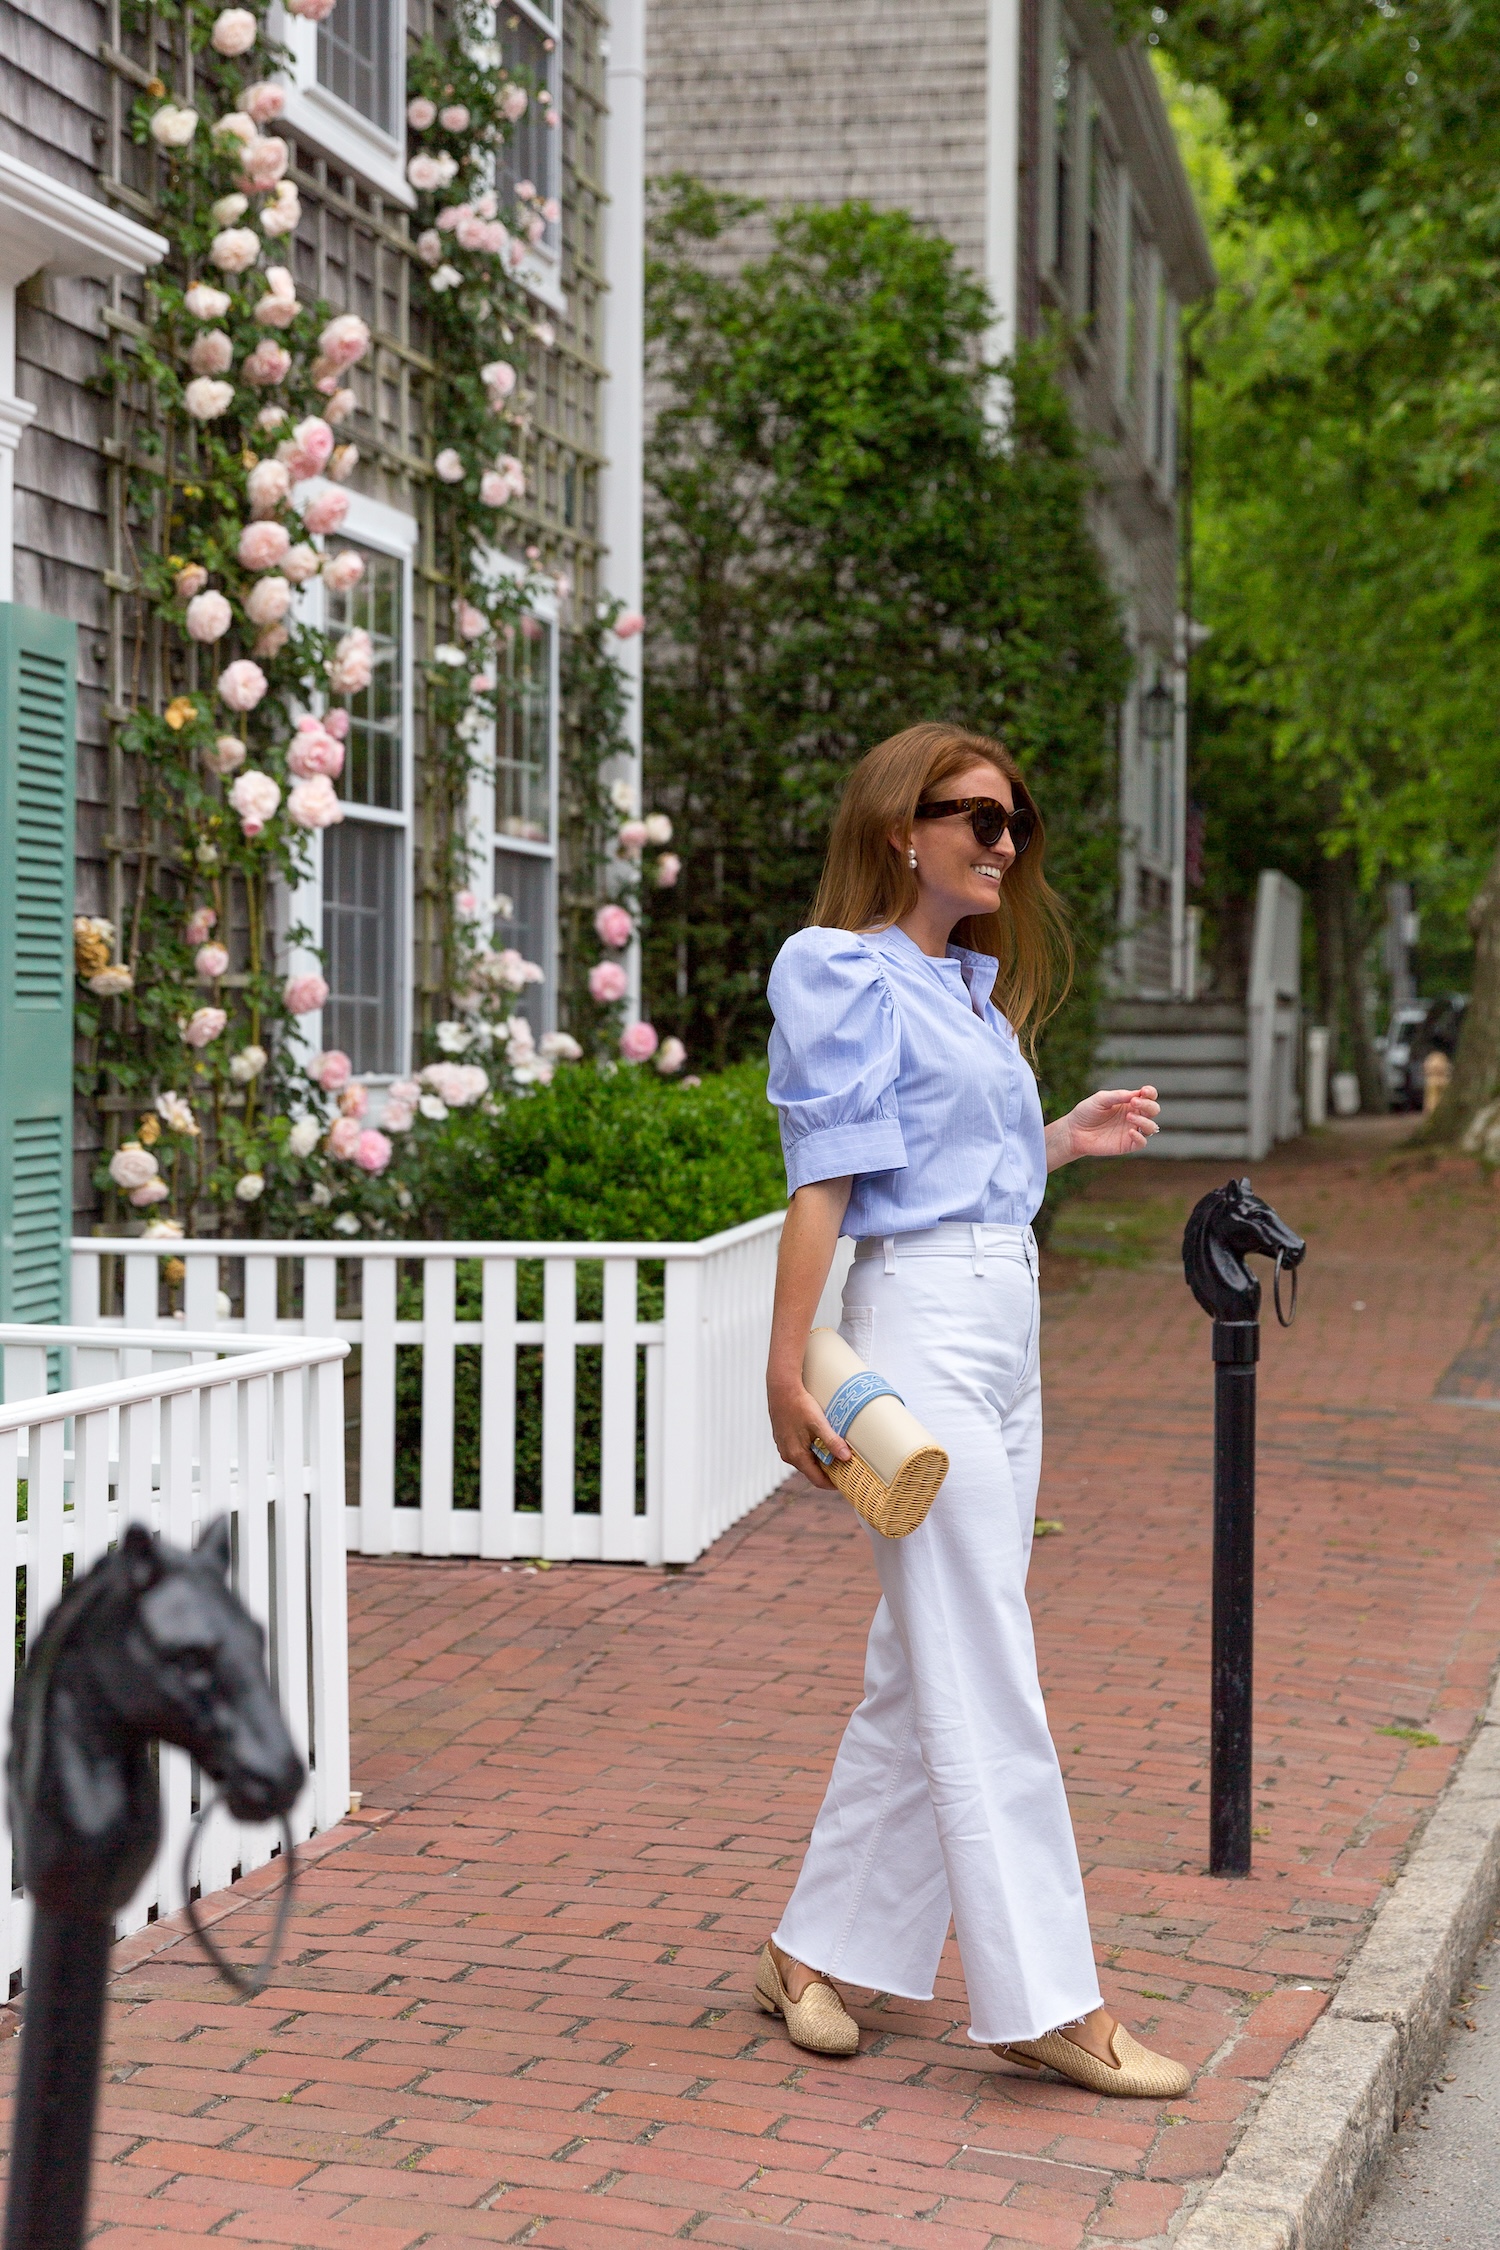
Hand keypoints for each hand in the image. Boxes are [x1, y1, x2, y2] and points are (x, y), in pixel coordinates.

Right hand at [768, 1376, 850, 1491]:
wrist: (781, 1388)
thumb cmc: (800, 1404)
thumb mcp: (819, 1423)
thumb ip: (832, 1442)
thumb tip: (846, 1458)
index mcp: (796, 1455)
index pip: (817, 1480)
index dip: (832, 1484)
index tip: (846, 1482)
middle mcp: (788, 1455)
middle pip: (811, 1471)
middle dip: (827, 1471)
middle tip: (844, 1467)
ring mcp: (783, 1447)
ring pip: (805, 1460)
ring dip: (819, 1459)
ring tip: (835, 1452)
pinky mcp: (783, 1438)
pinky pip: (799, 1451)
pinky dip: (811, 1451)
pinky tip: (820, 1440)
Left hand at [1058, 1085, 1159, 1161]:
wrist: (1074, 1132)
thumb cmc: (1086, 1113)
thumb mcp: (1100, 1099)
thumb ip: (1117, 1096)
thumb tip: (1136, 1094)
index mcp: (1129, 1103)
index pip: (1148, 1097)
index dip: (1150, 1093)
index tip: (1144, 1091)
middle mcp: (1134, 1116)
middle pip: (1154, 1110)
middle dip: (1148, 1105)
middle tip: (1134, 1102)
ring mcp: (1131, 1131)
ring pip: (1151, 1127)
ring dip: (1145, 1120)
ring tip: (1129, 1116)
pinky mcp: (1127, 1145)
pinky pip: (1142, 1143)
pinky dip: (1140, 1137)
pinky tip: (1130, 1131)